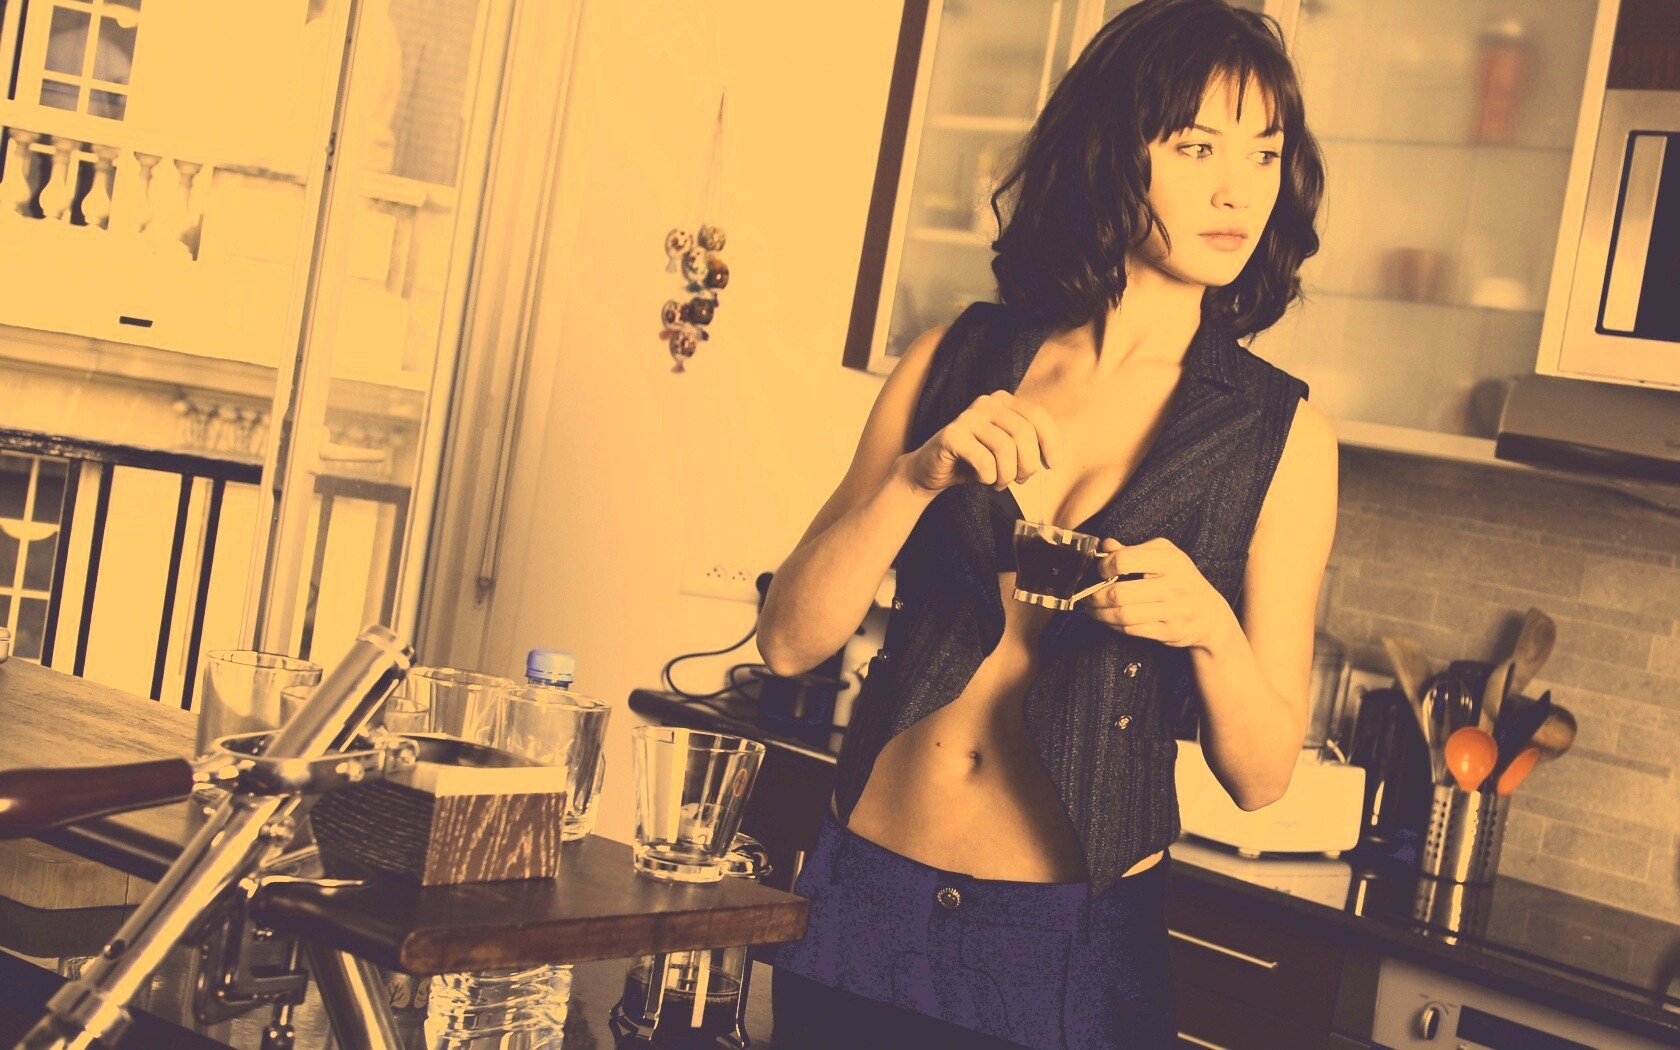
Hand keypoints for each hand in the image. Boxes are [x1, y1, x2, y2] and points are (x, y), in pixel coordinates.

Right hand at [899, 390, 1061, 495]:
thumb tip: (1051, 458)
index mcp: (1003, 401)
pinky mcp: (952, 435)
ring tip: (998, 482)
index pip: (1038, 416)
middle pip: (1024, 433)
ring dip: (1007, 475)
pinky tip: (982, 479)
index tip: (1051, 466)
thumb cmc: (974, 462)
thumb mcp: (1007, 451)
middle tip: (1018, 481)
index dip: (1051, 443)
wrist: (932, 472)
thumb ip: (1028, 446)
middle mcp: (986, 403)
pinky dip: (988, 477)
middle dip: (1027, 465)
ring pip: (1005, 448)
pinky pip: (984, 460)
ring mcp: (967, 416)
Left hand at [1082, 538, 1238, 652]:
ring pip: (1123, 614)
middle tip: (1087, 595)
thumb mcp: (1164, 557)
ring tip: (1092, 608)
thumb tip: (1105, 545)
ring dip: (1100, 613)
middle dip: (1096, 595)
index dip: (1104, 566)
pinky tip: (1107, 619)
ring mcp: (1174, 611)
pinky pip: (1131, 630)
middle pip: (1120, 592)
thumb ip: (1134, 551)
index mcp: (1171, 560)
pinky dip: (1112, 625)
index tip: (1099, 570)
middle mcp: (1175, 585)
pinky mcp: (1170, 632)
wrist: (1210, 615)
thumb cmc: (1181, 580)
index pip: (1125, 560)